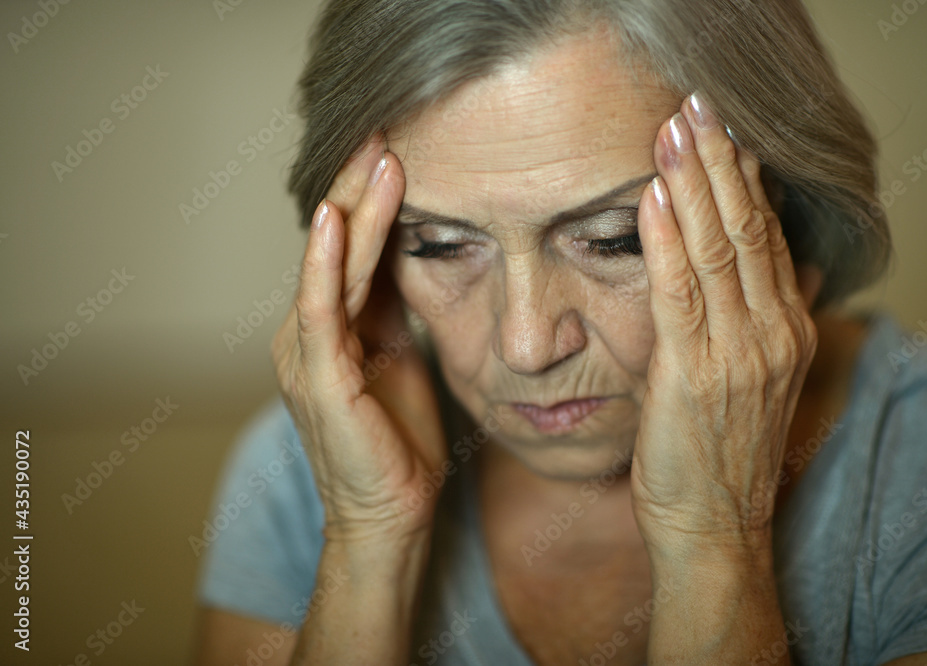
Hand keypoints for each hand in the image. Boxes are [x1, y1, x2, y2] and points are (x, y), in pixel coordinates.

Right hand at [271, 135, 447, 543]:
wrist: (392, 512)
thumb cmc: (400, 440)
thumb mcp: (401, 356)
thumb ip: (394, 309)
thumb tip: (414, 255)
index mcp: (332, 323)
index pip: (355, 246)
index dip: (375, 196)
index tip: (401, 144)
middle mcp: (309, 328)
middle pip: (338, 243)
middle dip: (362, 186)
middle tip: (386, 127)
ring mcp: (306, 351)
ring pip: (331, 265)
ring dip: (355, 208)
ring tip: (378, 154)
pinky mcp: (315, 375)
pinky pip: (318, 310)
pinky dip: (324, 264)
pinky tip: (333, 221)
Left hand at [630, 93, 821, 553]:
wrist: (713, 527)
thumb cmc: (717, 453)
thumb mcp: (752, 382)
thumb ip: (761, 322)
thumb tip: (780, 273)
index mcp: (785, 330)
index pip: (766, 237)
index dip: (743, 180)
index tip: (721, 133)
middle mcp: (772, 333)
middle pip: (747, 229)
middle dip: (719, 163)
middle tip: (696, 107)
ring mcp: (738, 353)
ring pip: (717, 250)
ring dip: (693, 184)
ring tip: (673, 131)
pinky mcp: (695, 375)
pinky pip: (680, 295)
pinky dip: (666, 243)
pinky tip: (653, 199)